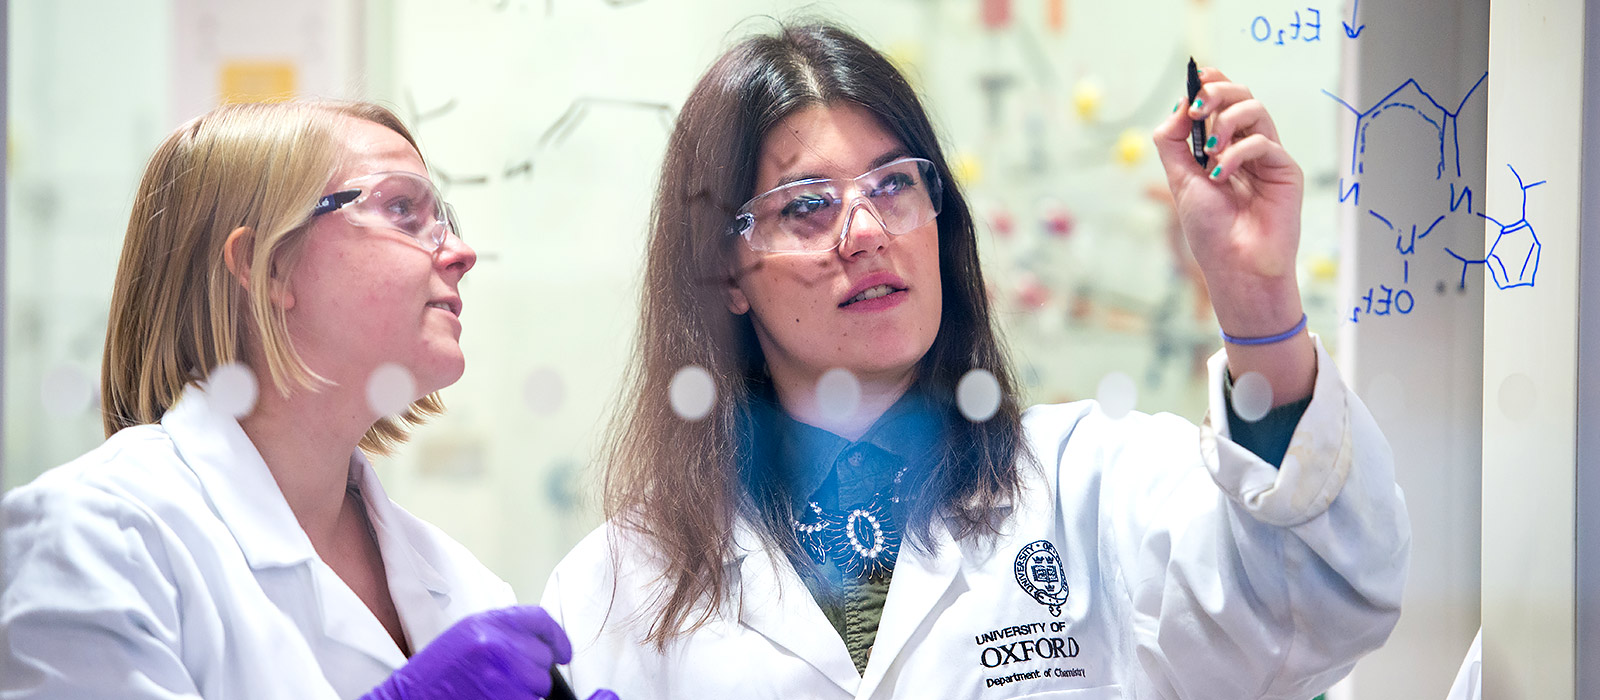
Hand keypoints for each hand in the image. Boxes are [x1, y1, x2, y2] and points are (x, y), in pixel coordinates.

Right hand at [361, 605, 615, 699]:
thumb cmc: (434, 674)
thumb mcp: (465, 637)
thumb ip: (501, 633)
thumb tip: (539, 643)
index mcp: (487, 623)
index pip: (540, 619)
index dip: (557, 637)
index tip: (563, 652)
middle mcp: (498, 645)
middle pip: (543, 658)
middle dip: (530, 671)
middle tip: (503, 680)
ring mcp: (503, 675)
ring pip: (539, 685)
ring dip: (523, 693)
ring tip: (490, 692)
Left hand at [1152, 67, 1304, 336]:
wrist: (1234, 266)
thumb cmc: (1210, 229)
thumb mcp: (1180, 180)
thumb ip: (1174, 141)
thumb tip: (1179, 104)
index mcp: (1221, 148)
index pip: (1221, 102)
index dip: (1210, 83)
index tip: (1195, 78)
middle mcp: (1245, 147)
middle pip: (1241, 96)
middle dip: (1218, 93)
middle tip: (1199, 108)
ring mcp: (1267, 157)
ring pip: (1256, 110)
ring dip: (1227, 119)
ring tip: (1209, 149)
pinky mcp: (1285, 170)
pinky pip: (1263, 143)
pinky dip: (1237, 153)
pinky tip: (1221, 174)